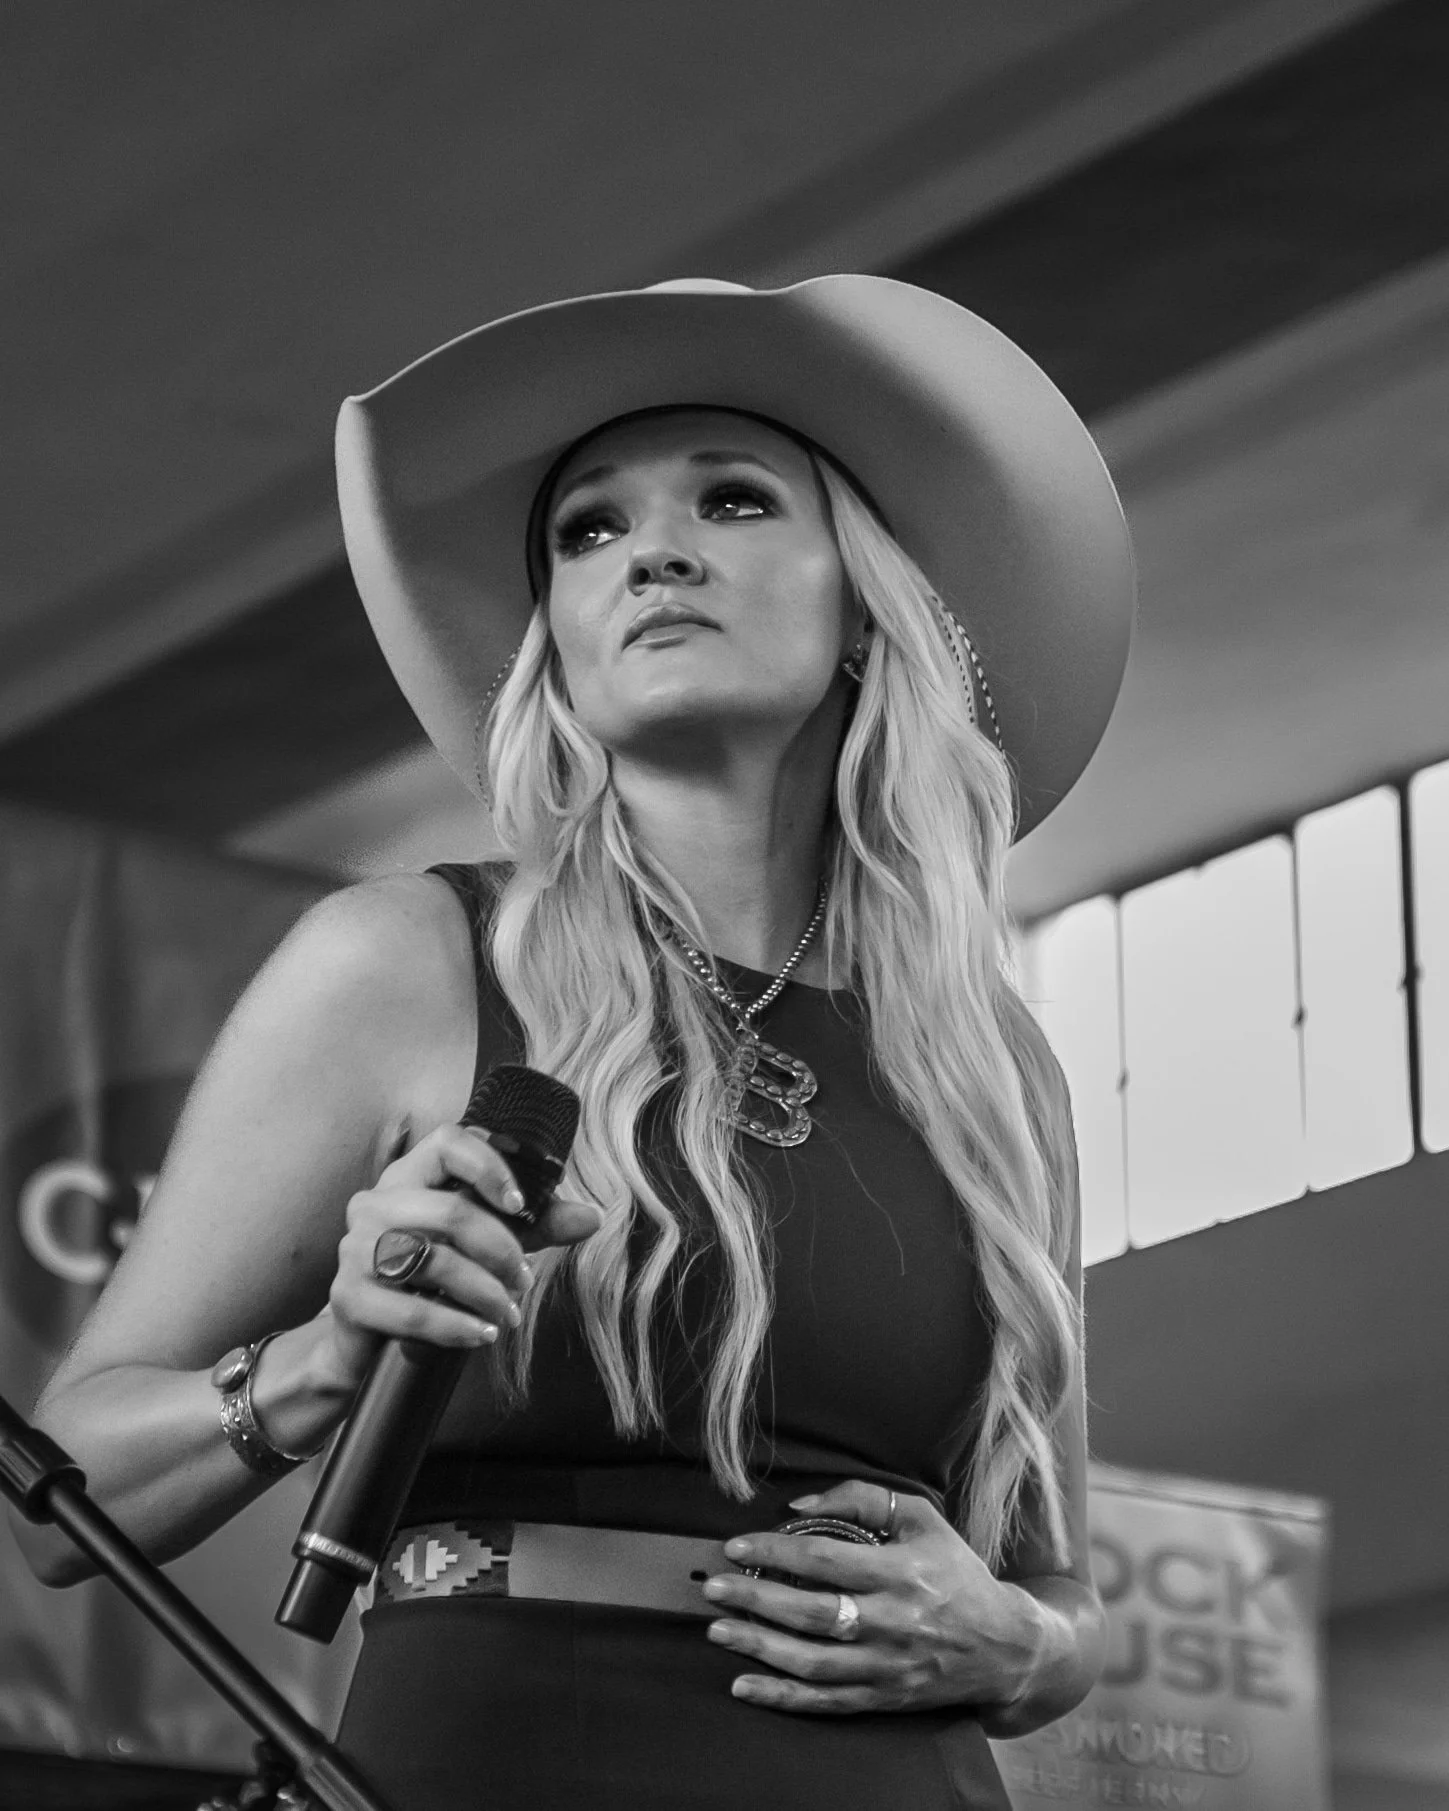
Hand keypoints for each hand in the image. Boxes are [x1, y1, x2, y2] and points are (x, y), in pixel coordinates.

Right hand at [320, 1122, 602, 1392]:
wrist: (366, 1341)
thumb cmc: (428, 1278)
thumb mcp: (483, 1246)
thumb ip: (533, 1227)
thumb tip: (591, 1217)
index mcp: (408, 1177)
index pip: (447, 1143)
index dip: (489, 1167)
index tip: (521, 1204)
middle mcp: (376, 1204)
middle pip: (452, 1212)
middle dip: (502, 1251)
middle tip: (523, 1282)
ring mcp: (355, 1249)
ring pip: (435, 1261)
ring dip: (485, 1292)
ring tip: (507, 1315)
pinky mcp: (348, 1297)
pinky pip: (412, 1310)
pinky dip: (456, 1325)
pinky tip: (481, 1333)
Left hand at [701, 1480, 1041, 1716]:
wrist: (1005, 1646)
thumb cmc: (955, 1571)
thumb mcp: (920, 1517)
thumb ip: (860, 1499)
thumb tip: (799, 1507)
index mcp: (902, 1571)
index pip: (826, 1560)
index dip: (775, 1552)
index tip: (736, 1547)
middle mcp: (894, 1622)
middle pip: (812, 1612)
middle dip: (754, 1599)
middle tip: (712, 1588)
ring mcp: (887, 1666)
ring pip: (813, 1662)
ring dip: (758, 1647)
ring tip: (717, 1630)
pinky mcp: (884, 1698)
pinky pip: (825, 1702)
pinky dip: (781, 1698)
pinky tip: (745, 1686)